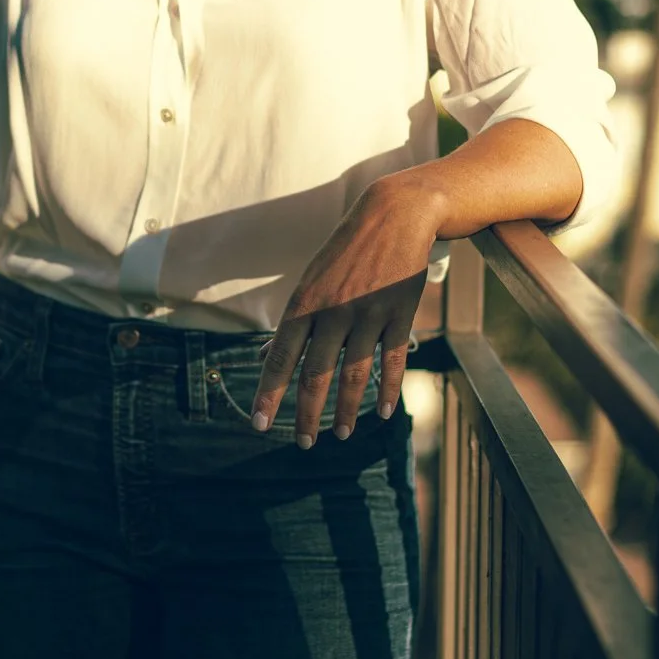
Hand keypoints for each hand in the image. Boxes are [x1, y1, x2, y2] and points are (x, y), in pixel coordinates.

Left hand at [249, 172, 442, 445]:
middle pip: (315, 374)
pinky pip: (392, 361)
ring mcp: (368, 314)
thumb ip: (290, 325)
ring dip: (345, 410)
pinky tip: (382, 412)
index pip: (280, 357)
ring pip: (354, 375)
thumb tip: (261, 360)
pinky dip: (387, 389)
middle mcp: (333, 311)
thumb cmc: (345, 252)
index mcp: (304, 303)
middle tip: (303, 443)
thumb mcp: (311, 282)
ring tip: (339, 434)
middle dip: (307, 414)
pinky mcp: (399, 314)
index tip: (259, 424)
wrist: (394, 215)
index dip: (269, 393)